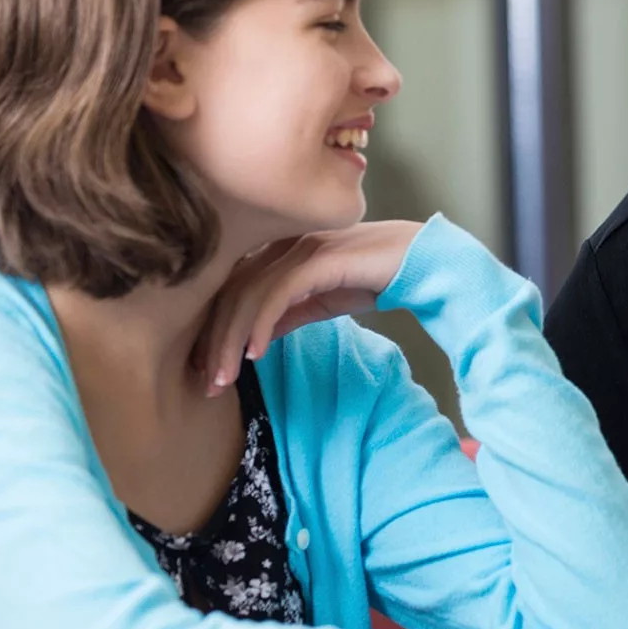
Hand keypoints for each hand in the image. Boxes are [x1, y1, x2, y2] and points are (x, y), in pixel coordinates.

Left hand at [196, 220, 423, 395]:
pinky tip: (256, 355)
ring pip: (247, 295)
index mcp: (278, 251)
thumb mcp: (322, 301)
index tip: (206, 370)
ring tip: (224, 379)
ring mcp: (299, 248)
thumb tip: (255, 339)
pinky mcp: (318, 258)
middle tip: (207, 384)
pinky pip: (277, 293)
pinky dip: (260, 325)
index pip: (230, 291)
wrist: (421, 260)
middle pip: (230, 294)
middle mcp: (281, 244)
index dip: (213, 331)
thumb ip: (288, 312)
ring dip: (231, 341)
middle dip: (214, 342)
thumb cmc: (375, 276)